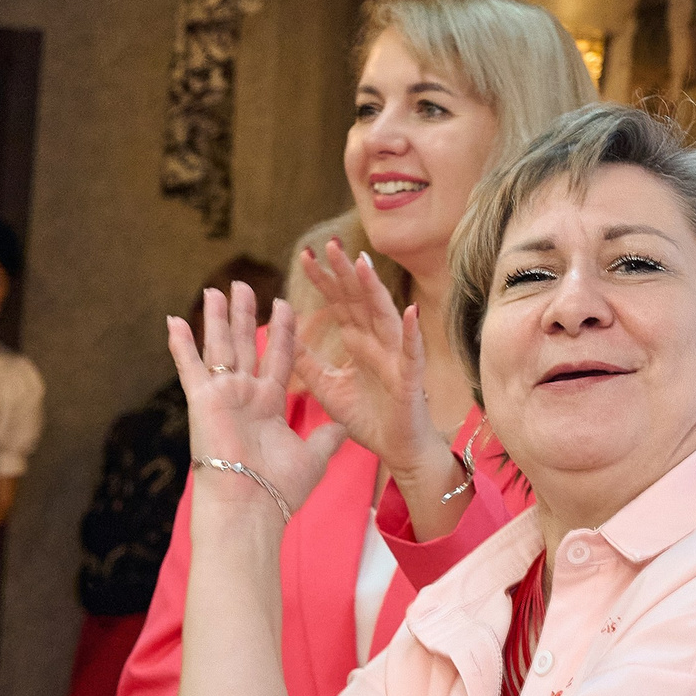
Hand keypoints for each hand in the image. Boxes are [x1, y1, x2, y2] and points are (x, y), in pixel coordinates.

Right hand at [166, 282, 345, 520]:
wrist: (251, 507)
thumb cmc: (279, 489)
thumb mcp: (313, 456)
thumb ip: (327, 436)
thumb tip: (344, 425)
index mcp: (269, 404)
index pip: (278, 357)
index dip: (282, 331)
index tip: (286, 303)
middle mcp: (244, 396)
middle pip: (247, 344)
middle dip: (245, 314)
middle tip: (243, 284)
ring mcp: (222, 396)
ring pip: (220, 347)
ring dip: (217, 318)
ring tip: (216, 289)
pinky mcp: (203, 401)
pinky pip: (190, 367)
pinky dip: (181, 345)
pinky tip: (173, 320)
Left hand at [294, 240, 453, 488]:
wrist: (398, 451)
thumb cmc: (369, 418)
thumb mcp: (327, 387)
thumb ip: (308, 362)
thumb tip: (282, 335)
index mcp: (358, 343)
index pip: (339, 304)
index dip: (324, 280)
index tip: (304, 256)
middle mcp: (378, 343)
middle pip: (359, 301)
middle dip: (345, 273)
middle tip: (328, 244)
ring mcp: (396, 357)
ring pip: (383, 317)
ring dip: (373, 290)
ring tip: (361, 263)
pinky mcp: (410, 379)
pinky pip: (412, 353)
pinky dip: (412, 333)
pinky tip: (410, 312)